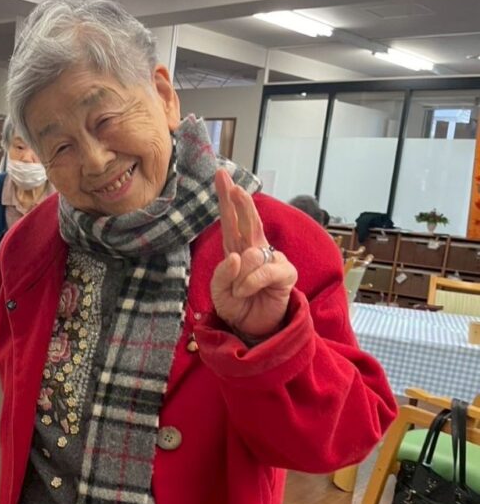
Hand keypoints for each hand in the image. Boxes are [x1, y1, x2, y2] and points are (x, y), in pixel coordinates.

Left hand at [210, 169, 297, 340]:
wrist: (253, 328)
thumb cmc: (236, 305)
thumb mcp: (218, 292)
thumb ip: (221, 275)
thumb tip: (236, 256)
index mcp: (235, 248)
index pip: (230, 219)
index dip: (226, 197)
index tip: (221, 175)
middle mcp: (254, 248)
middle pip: (249, 220)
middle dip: (242, 203)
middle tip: (235, 188)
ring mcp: (271, 259)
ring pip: (251, 252)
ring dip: (239, 275)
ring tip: (239, 292)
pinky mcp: (284, 272)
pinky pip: (264, 270)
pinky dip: (251, 282)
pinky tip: (246, 292)